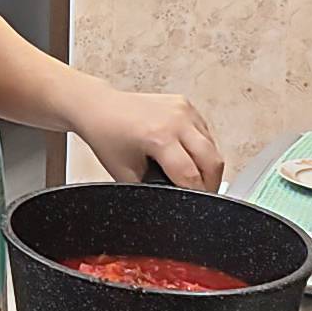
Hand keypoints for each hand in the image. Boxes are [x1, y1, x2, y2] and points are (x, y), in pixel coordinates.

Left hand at [72, 86, 224, 190]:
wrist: (99, 107)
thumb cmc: (106, 136)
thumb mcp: (124, 174)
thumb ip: (151, 190)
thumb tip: (172, 203)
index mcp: (158, 137)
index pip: (191, 176)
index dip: (195, 196)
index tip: (195, 206)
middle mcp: (175, 120)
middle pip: (212, 161)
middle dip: (210, 184)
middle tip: (201, 195)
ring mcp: (183, 109)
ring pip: (213, 146)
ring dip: (207, 165)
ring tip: (193, 176)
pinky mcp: (185, 104)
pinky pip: (205, 132)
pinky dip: (202, 147)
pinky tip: (187, 155)